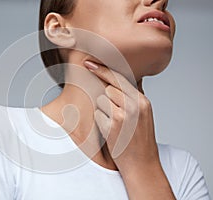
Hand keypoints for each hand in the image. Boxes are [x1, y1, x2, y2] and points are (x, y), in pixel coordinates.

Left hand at [84, 61, 174, 198]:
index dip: (103, 69)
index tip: (89, 63)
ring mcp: (121, 115)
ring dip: (105, 111)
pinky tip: (112, 132)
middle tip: (117, 115)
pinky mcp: (110, 126)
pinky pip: (98, 115)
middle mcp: (133, 105)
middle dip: (108, 99)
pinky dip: (102, 122)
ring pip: (101, 101)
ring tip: (117, 126)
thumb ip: (135, 96)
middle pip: (109, 89)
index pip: (119, 78)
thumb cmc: (141, 139)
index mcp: (142, 101)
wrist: (142, 164)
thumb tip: (125, 79)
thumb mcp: (145, 114)